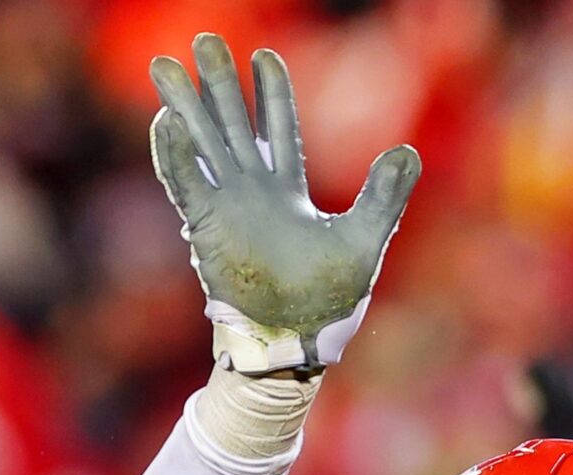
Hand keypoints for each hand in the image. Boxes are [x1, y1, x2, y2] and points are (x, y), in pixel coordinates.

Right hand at [150, 33, 421, 374]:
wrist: (297, 339)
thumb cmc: (329, 300)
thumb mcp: (364, 239)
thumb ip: (384, 195)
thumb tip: (408, 152)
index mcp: (287, 192)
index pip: (277, 130)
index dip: (270, 93)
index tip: (262, 55)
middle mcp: (252, 193)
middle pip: (230, 124)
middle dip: (217, 83)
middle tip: (204, 38)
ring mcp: (226, 208)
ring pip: (201, 144)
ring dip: (183, 106)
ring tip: (164, 66)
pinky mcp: (207, 228)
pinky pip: (186, 184)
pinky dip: (174, 154)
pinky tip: (165, 122)